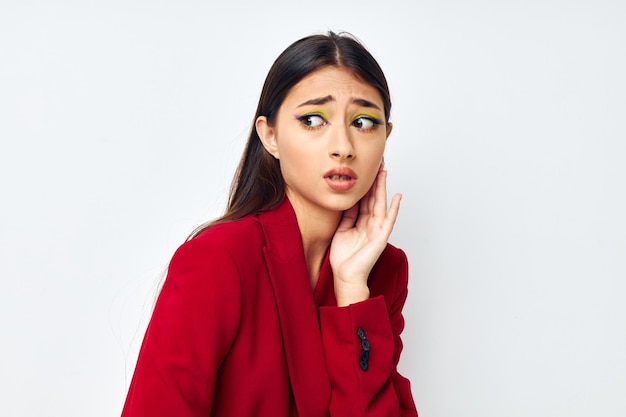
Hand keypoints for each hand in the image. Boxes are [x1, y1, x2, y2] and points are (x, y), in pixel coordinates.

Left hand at [329, 165, 401, 306]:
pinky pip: (389, 220)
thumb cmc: (343, 257)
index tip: (365, 170)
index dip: (365, 185)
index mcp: (361, 222)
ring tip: (385, 172)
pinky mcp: (381, 237)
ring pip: (381, 204)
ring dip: (383, 188)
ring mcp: (377, 229)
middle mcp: (370, 224)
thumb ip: (347, 216)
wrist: (345, 275)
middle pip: (373, 198)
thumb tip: (348, 200)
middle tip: (377, 164)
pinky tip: (398, 197)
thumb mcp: (342, 230)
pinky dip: (394, 208)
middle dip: (375, 181)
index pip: (364, 199)